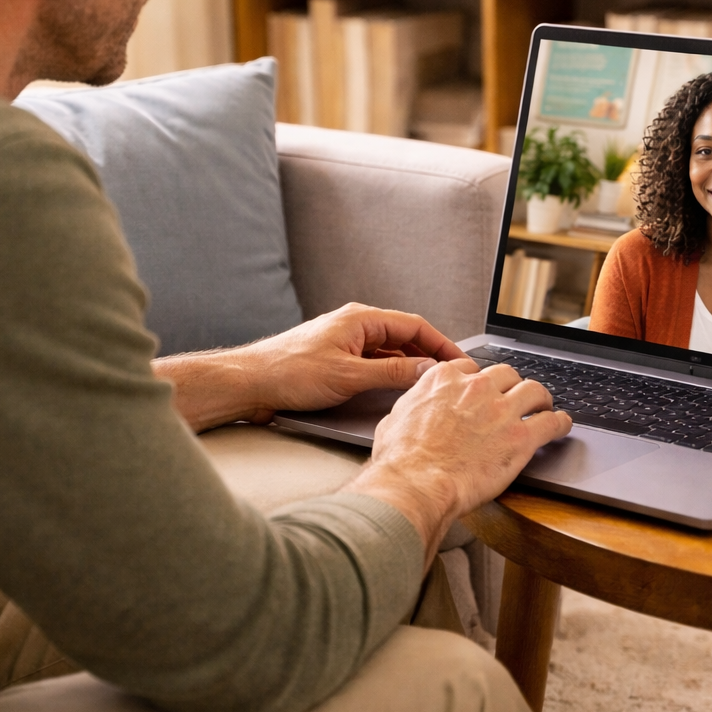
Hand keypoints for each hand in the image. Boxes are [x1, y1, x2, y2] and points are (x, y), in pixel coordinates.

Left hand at [241, 303, 468, 415]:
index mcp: (361, 319)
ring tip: (430, 387)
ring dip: (410, 367)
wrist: (251, 384)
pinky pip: (373, 363)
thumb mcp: (349, 375)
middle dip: (430, 356)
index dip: (442, 344)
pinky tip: (398, 391)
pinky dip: (390, 374)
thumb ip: (392, 371)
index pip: (415, 326)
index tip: (461, 362)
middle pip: (404, 338)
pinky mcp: (336, 360)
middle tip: (452, 378)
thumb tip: (428, 369)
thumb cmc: (290, 372)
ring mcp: (345, 343)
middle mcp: (355, 326)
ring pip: (389, 352)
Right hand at [345, 360, 571, 559]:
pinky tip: (563, 425)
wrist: (416, 483)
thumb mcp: (395, 419)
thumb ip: (413, 405)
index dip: (482, 381)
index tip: (485, 391)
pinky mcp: (521, 437)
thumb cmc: (401, 459)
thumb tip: (413, 407)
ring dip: (541, 399)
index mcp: (445, 379)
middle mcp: (476, 388)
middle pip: (507, 374)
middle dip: (512, 386)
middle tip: (516, 399)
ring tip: (544, 407)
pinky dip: (561, 422)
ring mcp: (501, 410)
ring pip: (534, 390)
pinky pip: (552, 422)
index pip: (472, 369)